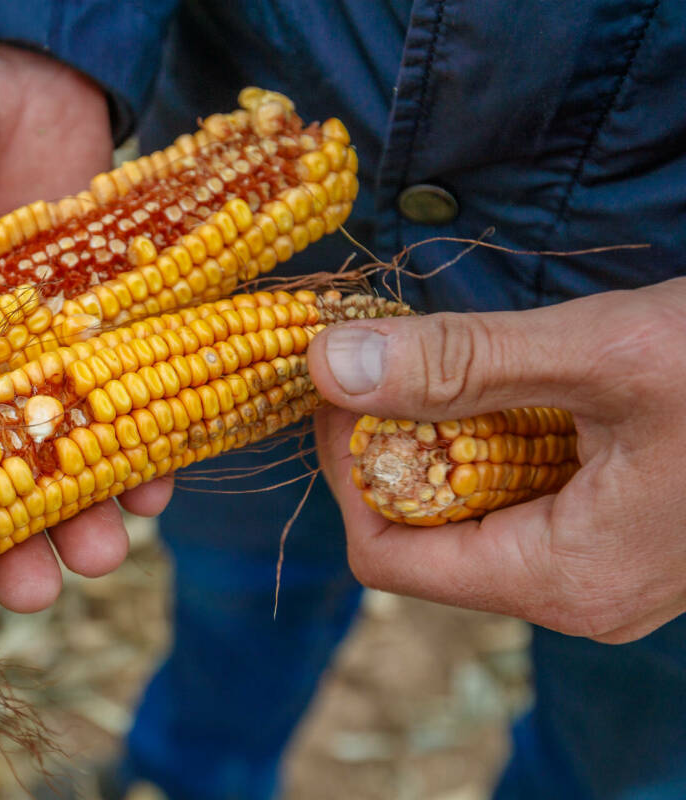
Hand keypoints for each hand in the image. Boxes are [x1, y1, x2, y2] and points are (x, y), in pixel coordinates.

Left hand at [308, 277, 685, 642]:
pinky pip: (526, 493)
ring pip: (474, 509)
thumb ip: (461, 365)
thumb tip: (328, 366)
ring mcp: (604, 566)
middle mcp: (577, 593)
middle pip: (424, 534)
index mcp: (562, 581)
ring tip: (450, 357)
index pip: (386, 555)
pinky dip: (500, 434)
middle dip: (393, 443)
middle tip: (388, 355)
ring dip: (446, 432)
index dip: (345, 468)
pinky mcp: (625, 530)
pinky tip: (517, 379)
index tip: (340, 385)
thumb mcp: (605, 355)